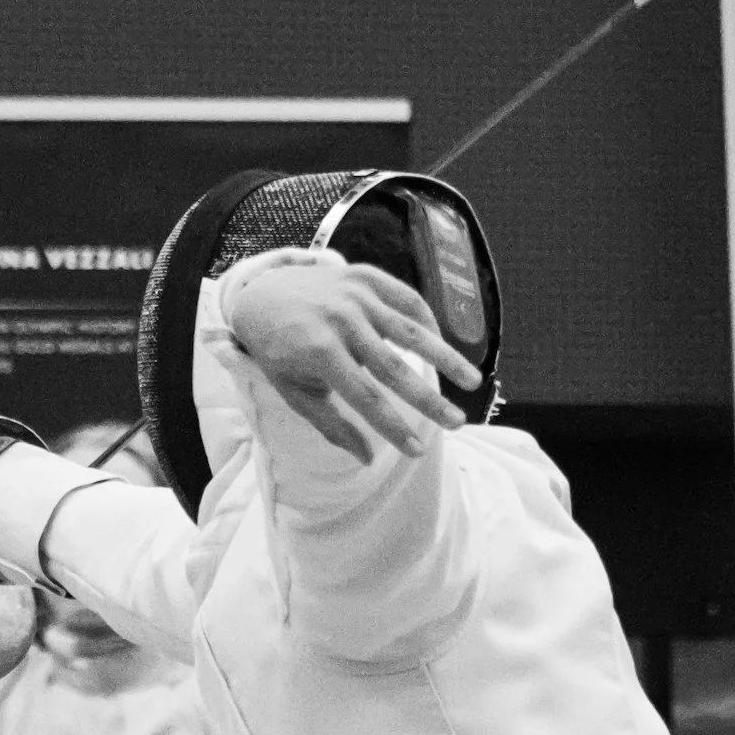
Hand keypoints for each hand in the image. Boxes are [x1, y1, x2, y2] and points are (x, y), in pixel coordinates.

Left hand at [228, 261, 480, 462]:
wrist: (261, 293)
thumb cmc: (278, 351)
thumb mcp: (293, 390)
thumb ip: (330, 423)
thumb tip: (368, 457)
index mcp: (319, 352)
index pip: (366, 398)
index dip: (393, 426)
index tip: (417, 450)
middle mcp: (342, 321)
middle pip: (395, 368)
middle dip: (429, 399)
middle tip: (457, 422)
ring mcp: (356, 296)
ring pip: (411, 330)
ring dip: (446, 357)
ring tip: (473, 381)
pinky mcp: (366, 277)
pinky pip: (406, 299)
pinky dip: (428, 322)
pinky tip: (444, 345)